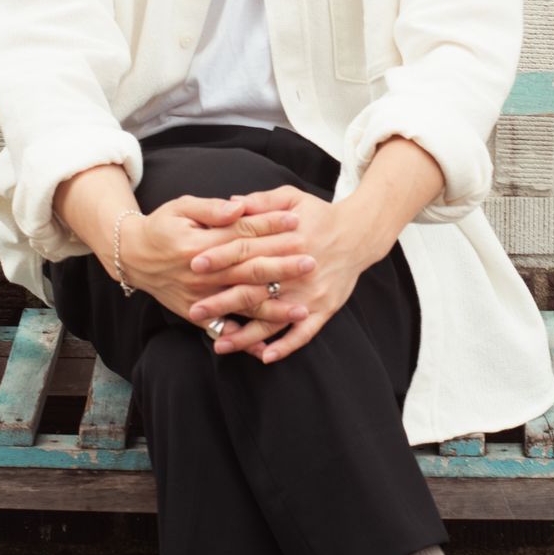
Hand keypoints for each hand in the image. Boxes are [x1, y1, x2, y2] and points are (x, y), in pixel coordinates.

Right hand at [117, 194, 315, 329]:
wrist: (133, 257)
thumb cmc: (162, 226)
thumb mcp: (182, 207)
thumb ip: (212, 209)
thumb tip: (239, 207)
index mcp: (200, 244)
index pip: (243, 234)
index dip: (270, 227)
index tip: (296, 220)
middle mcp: (201, 274)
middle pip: (249, 270)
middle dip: (282, 268)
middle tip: (311, 262)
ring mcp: (199, 298)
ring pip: (242, 304)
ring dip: (273, 309)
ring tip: (302, 310)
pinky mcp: (196, 314)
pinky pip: (225, 329)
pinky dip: (245, 339)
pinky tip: (268, 347)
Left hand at [188, 185, 364, 364]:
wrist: (359, 234)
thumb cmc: (320, 214)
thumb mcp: (292, 198)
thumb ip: (261, 201)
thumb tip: (230, 203)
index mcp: (286, 239)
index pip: (245, 249)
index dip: (219, 257)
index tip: (194, 265)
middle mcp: (297, 269)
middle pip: (253, 288)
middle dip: (222, 302)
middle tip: (194, 311)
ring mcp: (311, 293)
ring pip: (274, 318)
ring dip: (246, 335)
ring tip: (219, 344)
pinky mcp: (325, 308)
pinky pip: (304, 333)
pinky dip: (286, 346)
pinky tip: (264, 356)